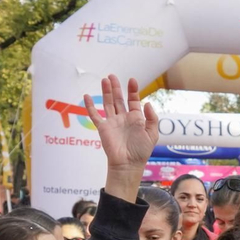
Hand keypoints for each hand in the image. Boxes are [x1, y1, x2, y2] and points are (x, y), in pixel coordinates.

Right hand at [84, 74, 159, 201]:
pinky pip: (94, 115)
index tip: (132, 80)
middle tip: (112, 76)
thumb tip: (147, 103)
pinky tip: (86, 96)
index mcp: (136, 119)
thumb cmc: (141, 151)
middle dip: (116, 87)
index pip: (133, 101)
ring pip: (107, 103)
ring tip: (105, 80)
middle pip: (118, 99)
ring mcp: (112, 122)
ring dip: (106, 92)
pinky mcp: (103, 128)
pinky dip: (89, 106)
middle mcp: (123, 118)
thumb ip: (152, 118)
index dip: (132, 90)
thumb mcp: (152, 134)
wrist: (128, 164)